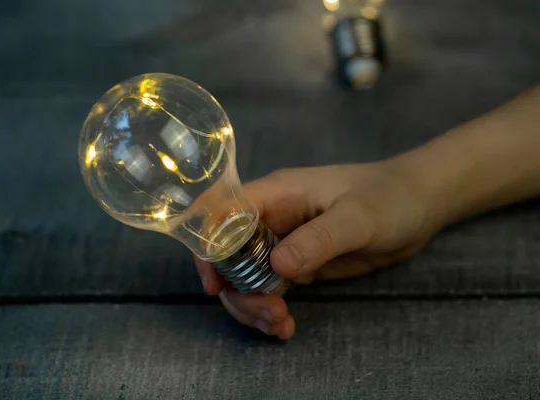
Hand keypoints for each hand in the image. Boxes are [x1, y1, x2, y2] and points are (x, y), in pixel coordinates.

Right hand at [195, 163, 442, 338]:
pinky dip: (270, 311)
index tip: (216, 285)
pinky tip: (286, 328)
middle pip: (229, 256)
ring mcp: (282, 242)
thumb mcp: (358, 218)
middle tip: (269, 315)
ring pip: (246, 277)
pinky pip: (270, 289)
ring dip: (254, 306)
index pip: (222, 215)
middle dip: (239, 290)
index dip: (210, 248)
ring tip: (280, 326)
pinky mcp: (297, 263)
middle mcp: (271, 217)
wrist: (417, 206)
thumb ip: (319, 239)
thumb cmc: (389, 198)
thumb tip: (277, 266)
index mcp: (276, 194)